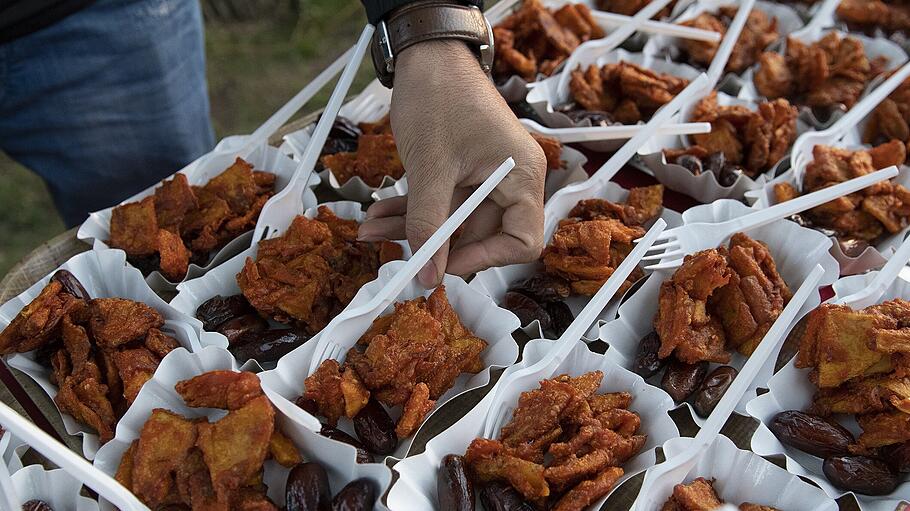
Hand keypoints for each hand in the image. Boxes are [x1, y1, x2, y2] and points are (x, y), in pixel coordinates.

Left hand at [357, 40, 547, 286]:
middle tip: (397, 253)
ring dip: (414, 228)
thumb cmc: (441, 95)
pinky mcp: (463, 170)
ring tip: (373, 231)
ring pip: (453, 220)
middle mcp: (510, 180)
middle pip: (481, 235)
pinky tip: (380, 215)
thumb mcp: (431, 168)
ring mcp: (486, 175)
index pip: (522, 241)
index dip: (485, 259)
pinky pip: (442, 202)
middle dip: (435, 244)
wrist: (426, 54)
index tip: (444, 263)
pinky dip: (412, 210)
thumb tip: (429, 274)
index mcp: (521, 177)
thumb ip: (429, 225)